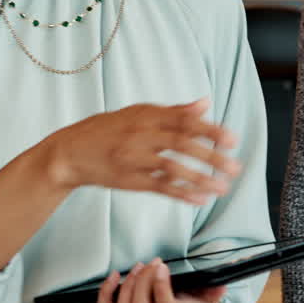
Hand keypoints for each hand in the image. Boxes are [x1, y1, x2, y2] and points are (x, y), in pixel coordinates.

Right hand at [43, 97, 240, 204]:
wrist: (70, 152)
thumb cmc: (108, 130)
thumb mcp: (137, 112)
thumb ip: (173, 111)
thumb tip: (205, 103)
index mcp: (146, 115)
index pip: (184, 120)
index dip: (210, 129)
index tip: (232, 139)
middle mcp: (141, 134)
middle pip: (181, 143)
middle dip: (211, 156)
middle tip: (234, 166)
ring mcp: (134, 158)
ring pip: (172, 168)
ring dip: (200, 179)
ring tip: (222, 187)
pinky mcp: (129, 180)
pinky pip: (159, 187)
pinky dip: (182, 194)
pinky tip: (200, 199)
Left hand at [97, 259, 227, 302]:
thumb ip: (207, 297)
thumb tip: (221, 286)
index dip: (161, 285)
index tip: (163, 267)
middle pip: (141, 300)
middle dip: (146, 276)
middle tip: (155, 263)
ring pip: (124, 302)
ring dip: (131, 280)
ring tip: (141, 266)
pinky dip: (107, 289)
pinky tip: (116, 276)